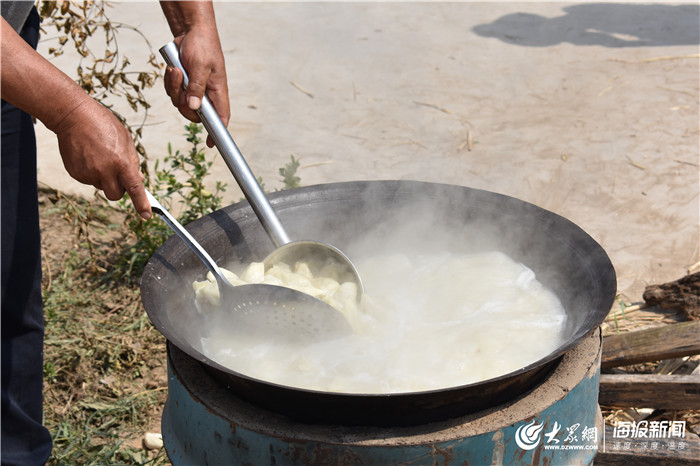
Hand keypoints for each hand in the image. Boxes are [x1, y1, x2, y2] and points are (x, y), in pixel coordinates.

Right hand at [54, 98, 150, 218]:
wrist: (73, 116)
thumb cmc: (103, 124)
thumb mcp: (126, 140)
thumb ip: (132, 162)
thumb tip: (137, 180)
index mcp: (121, 162)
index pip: (134, 188)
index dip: (141, 204)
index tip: (146, 215)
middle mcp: (104, 171)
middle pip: (115, 195)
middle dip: (119, 190)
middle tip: (118, 175)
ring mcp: (88, 173)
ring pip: (101, 186)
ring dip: (104, 178)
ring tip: (100, 155)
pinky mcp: (75, 173)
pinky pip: (88, 180)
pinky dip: (91, 172)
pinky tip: (89, 156)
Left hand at [163, 30, 229, 146]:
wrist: (190, 30)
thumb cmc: (202, 45)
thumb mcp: (201, 66)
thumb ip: (197, 88)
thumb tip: (193, 108)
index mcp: (217, 91)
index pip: (221, 117)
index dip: (217, 132)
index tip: (211, 144)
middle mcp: (206, 93)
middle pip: (193, 114)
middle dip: (182, 104)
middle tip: (181, 86)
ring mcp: (193, 89)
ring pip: (179, 102)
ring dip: (174, 88)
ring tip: (176, 70)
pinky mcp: (183, 83)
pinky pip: (172, 92)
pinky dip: (169, 82)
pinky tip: (172, 69)